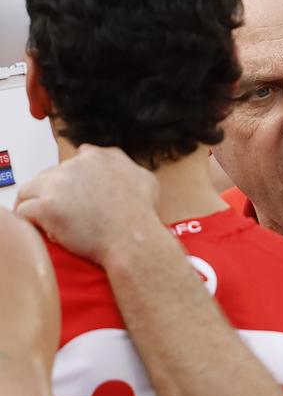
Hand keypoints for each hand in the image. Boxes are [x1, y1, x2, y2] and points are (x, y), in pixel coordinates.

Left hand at [15, 145, 159, 265]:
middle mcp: (74, 166)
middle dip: (53, 194)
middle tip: (63, 215)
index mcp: (96, 158)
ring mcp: (57, 185)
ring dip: (34, 204)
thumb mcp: (145, 178)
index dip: (74, 181)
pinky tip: (40, 230)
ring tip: (44, 222)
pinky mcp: (46, 207)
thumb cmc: (141, 215)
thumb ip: (123, 162)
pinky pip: (24, 211)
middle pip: (49, 176)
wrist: (133, 240)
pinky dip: (29, 221)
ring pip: (30, 190)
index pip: (74, 161)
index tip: (77, 197)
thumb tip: (110, 156)